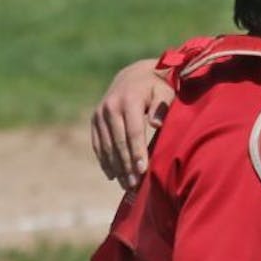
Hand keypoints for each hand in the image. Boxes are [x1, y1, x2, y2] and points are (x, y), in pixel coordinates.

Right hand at [90, 58, 171, 188]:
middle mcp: (110, 107)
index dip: (137, 152)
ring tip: (126, 186)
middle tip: (134, 185)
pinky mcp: (95, 119)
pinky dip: (104, 160)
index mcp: (129, 101)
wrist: (135, 75)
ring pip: (106, 146)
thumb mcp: (165, 92)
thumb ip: (162, 106)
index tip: (143, 170)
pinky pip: (98, 144)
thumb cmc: (158, 86)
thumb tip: (156, 124)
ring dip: (115, 167)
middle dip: (126, 165)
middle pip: (118, 142)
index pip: (133, 132)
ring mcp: (100, 114)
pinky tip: (112, 175)